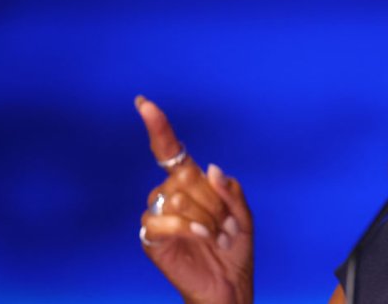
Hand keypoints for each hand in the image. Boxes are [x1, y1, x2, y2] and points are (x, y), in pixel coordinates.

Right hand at [136, 96, 253, 303]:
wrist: (229, 285)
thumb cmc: (234, 250)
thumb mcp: (244, 215)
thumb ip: (230, 190)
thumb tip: (212, 169)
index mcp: (190, 184)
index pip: (170, 151)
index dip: (158, 127)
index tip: (144, 103)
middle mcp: (170, 194)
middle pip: (187, 178)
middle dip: (216, 202)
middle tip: (228, 225)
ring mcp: (158, 215)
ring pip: (179, 198)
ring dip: (208, 219)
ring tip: (218, 237)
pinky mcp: (152, 238)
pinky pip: (165, 220)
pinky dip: (192, 228)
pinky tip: (205, 239)